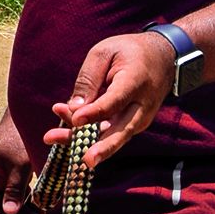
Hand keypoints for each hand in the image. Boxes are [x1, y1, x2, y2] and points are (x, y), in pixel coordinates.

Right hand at [0, 110, 38, 213]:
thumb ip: (14, 188)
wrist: (28, 111)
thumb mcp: (19, 164)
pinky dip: (32, 199)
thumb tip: (8, 213)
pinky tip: (44, 205)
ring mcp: (7, 170)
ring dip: (26, 211)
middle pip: (0, 204)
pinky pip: (22, 189)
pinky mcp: (19, 167)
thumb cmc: (21, 136)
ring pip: (13, 198)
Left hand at [49, 30, 177, 167]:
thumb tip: (73, 108)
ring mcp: (140, 119)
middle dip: (102, 147)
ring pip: (113, 137)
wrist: (163, 58)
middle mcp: (141, 106)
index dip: (95, 112)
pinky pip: (110, 134)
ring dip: (83, 141)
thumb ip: (88, 78)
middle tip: (85, 160)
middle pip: (121, 131)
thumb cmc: (129, 52)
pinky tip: (62, 131)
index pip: (115, 102)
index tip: (76, 119)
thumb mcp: (105, 52)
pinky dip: (87, 135)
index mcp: (135, 81)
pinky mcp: (132, 125)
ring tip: (51, 137)